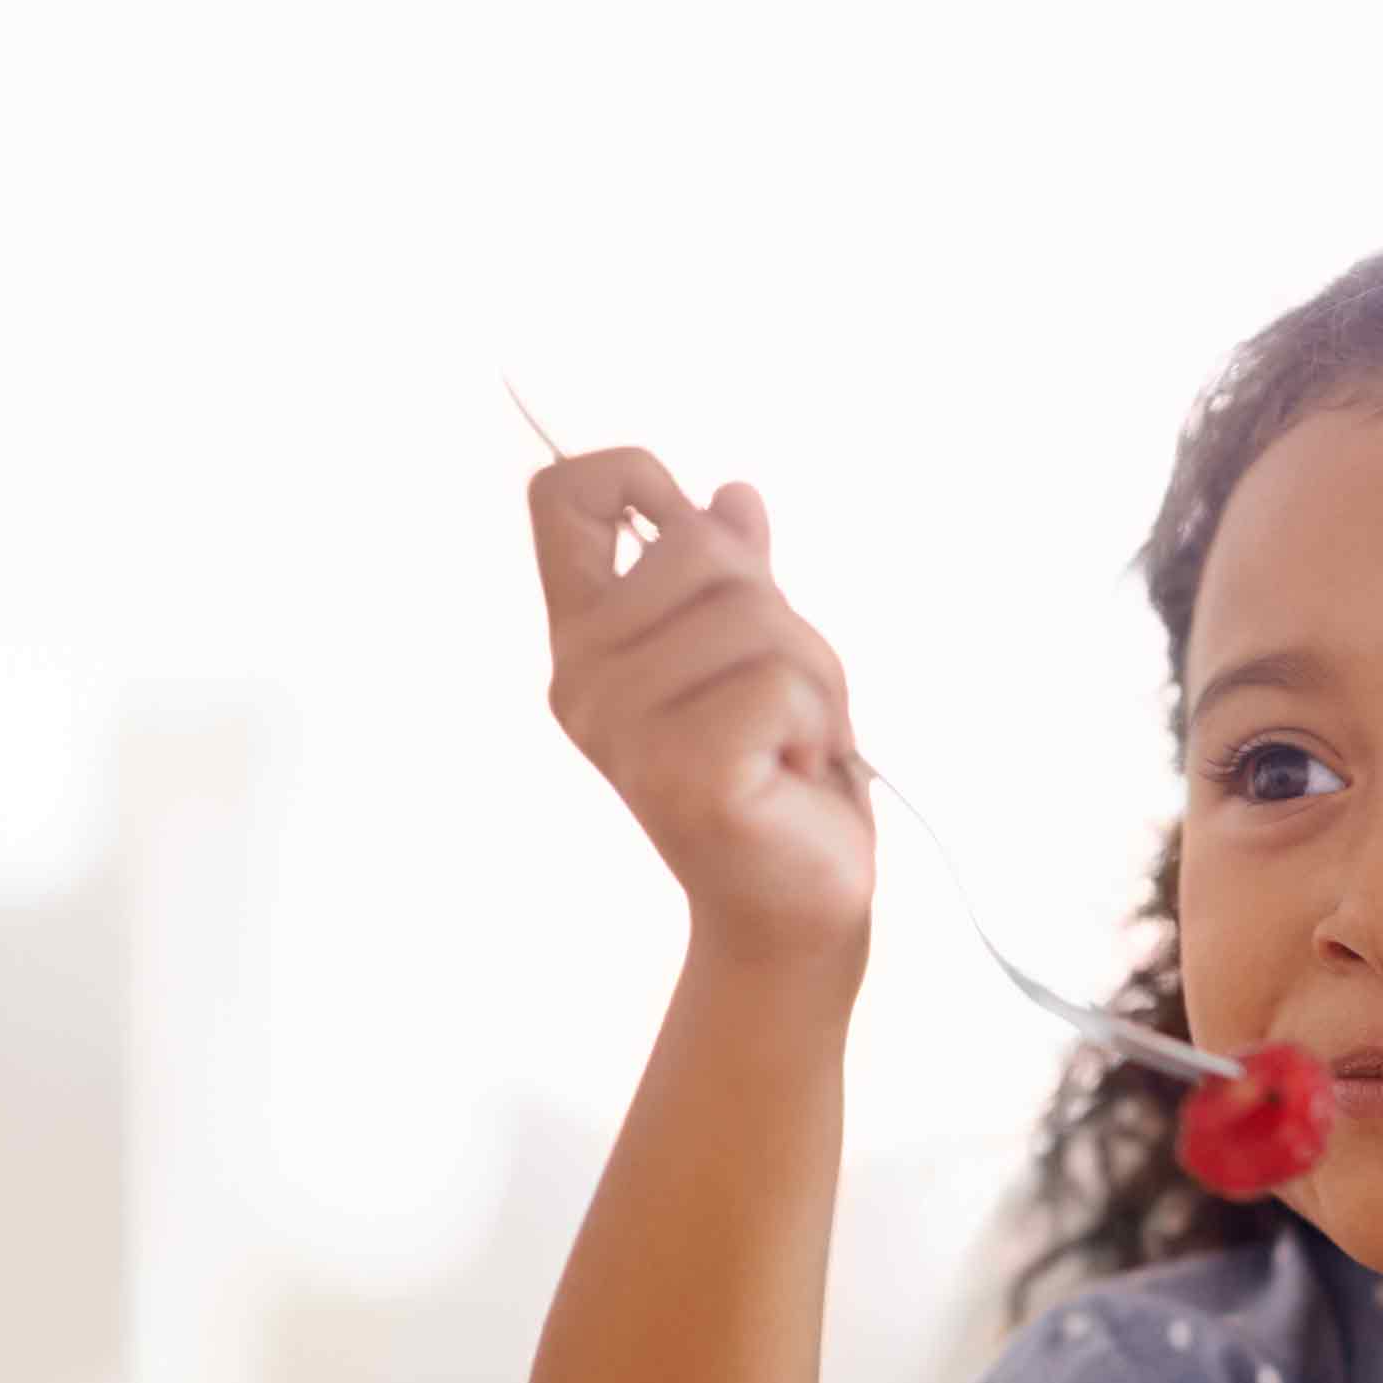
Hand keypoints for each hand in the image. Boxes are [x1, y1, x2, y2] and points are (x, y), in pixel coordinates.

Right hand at [527, 446, 873, 966]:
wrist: (791, 907)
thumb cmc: (773, 778)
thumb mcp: (754, 656)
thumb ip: (732, 580)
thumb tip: (732, 499)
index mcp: (587, 637)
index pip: (565, 498)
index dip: (634, 475)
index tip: (690, 522)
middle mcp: (585, 677)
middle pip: (699, 545)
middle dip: (776, 611)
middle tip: (782, 698)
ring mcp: (625, 727)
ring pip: (753, 616)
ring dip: (810, 677)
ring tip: (791, 741)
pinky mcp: (683, 772)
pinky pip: (779, 685)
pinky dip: (816, 723)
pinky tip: (792, 772)